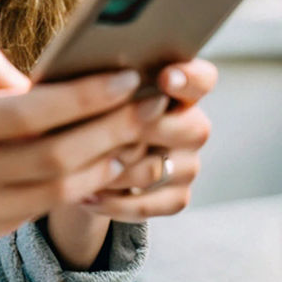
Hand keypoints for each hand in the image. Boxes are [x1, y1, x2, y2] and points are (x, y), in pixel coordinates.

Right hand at [0, 43, 144, 281]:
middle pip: (56, 157)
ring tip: (141, 131)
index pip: (30, 114)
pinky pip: (41, 210)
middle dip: (114, 127)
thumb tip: (35, 79)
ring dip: (107, 161)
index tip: (125, 75)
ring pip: (58, 191)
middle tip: (154, 100)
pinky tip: (103, 160)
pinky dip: (79, 187)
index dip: (83, 96)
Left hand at [76, 57, 216, 220]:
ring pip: (159, 169)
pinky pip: (149, 204)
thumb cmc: (94, 107)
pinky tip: (87, 196)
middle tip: (104, 132)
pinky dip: (114, 202)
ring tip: (78, 167)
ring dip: (117, 171)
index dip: (190, 77)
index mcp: (180, 87)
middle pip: (190, 128)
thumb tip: (106, 85)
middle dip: (143, 128)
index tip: (165, 78)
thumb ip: (111, 85)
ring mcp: (188, 164)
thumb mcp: (99, 90)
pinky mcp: (176, 197)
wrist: (89, 153)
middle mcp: (192, 124)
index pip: (202, 78)